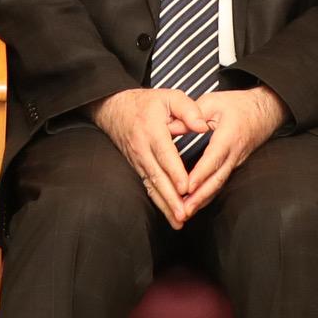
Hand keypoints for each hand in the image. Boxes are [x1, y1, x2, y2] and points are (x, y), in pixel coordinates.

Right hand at [92, 87, 204, 223]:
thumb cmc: (147, 103)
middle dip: (171, 197)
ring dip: (165, 205)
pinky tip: (170, 215)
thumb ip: (188, 109)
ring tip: (179, 221)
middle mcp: (142, 148)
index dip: (175, 171)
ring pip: (152, 186)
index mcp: (152, 130)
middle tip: (184, 214)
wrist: (114, 108)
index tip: (186, 187)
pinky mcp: (137, 168)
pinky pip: (148, 187)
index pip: (164, 153)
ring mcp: (138, 160)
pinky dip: (159, 202)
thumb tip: (203, 126)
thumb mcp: (169, 96)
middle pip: (157, 176)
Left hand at [179, 85, 283, 211]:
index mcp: (229, 136)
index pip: (214, 158)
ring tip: (186, 213)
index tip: (187, 187)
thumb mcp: (213, 102)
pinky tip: (195, 204)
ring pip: (219, 184)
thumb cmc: (237, 105)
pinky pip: (220, 182)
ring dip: (203, 200)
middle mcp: (234, 153)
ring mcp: (235, 162)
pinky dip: (207, 195)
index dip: (200, 174)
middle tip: (184, 210)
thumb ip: (191, 115)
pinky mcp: (233, 166)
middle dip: (200, 196)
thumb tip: (170, 127)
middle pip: (217, 179)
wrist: (265, 112)